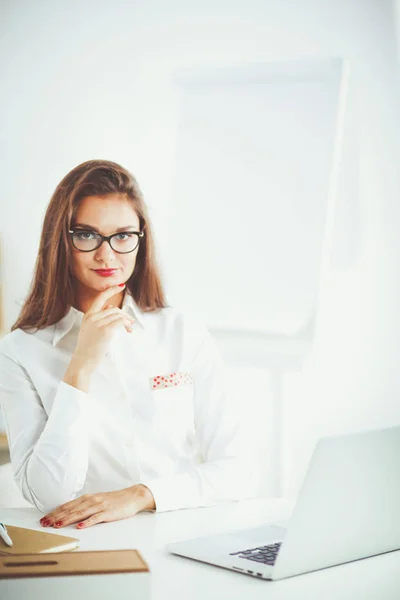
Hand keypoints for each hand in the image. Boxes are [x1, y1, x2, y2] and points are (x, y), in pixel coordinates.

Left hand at [39, 484, 155, 529]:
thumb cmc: (114, 500)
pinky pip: (95, 518)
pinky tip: (79, 527)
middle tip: (44, 523)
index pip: (67, 505)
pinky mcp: (108, 513)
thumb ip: (84, 506)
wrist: (132, 496)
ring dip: (67, 519)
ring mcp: (99, 506)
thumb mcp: (96, 500)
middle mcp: (91, 500)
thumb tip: (68, 513)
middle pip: (70, 509)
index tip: (44, 518)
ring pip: (80, 513)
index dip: (54, 512)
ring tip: (57, 525)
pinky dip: (87, 522)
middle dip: (56, 517)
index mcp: (87, 497)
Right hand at [72, 284, 134, 373]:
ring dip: (127, 321)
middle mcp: (92, 317)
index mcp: (88, 316)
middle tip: (130, 322)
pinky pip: (120, 322)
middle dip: (124, 314)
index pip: (100, 298)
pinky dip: (126, 324)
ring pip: (118, 315)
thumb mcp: (89, 329)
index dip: (111, 290)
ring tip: (129, 329)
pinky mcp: (106, 331)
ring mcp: (98, 323)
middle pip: (114, 308)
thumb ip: (99, 318)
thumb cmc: (88, 347)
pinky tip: (128, 329)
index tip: (120, 285)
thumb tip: (111, 308)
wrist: (83, 361)